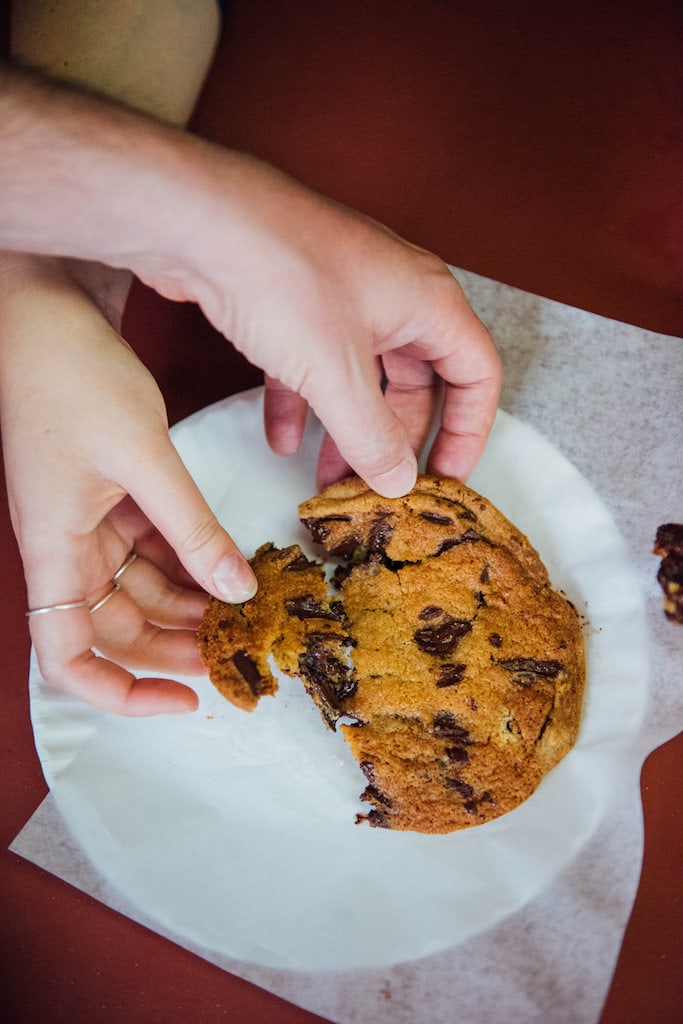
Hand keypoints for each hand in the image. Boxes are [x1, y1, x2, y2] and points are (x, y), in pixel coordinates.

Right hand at [0, 254, 255, 714]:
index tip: (181, 701)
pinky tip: (231, 564)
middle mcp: (67, 547)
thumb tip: (237, 589)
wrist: (45, 308)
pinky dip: (189, 561)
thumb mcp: (143, 456)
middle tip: (239, 655)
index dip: (118, 693)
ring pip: (139, 590)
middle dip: (174, 648)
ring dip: (189, 606)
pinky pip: (152, 547)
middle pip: (116, 630)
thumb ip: (192, 528)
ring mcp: (89, 522)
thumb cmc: (71, 375)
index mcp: (55, 550)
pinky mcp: (112, 495)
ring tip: (248, 614)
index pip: (67, 658)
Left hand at [1, 71, 499, 494]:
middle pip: (416, 382)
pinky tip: (280, 441)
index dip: (469, 430)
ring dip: (346, 431)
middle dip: (393, 440)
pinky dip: (301, 405)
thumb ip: (372, 435)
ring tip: (326, 480)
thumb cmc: (280, 274)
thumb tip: (399, 483)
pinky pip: (311, 365)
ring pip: (360, 379)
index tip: (443, 478)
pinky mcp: (293, 303)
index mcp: (427, 301)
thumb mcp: (336, 373)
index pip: (476, 373)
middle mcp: (392, 295)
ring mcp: (340, 297)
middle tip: (374, 489)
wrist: (193, 218)